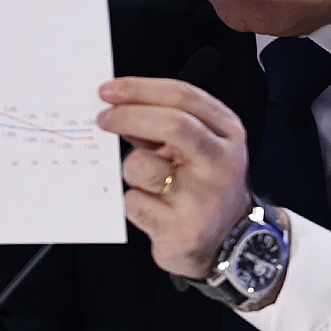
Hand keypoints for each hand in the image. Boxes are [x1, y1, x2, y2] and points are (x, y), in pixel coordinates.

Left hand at [97, 76, 252, 277]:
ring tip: (144, 179)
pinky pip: (134, 202)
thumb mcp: (198, 147)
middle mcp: (220, 163)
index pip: (183, 96)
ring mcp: (202, 198)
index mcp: (227, 133)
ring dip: (130, 167)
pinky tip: (150, 206)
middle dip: (129, 115)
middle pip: (172, 124)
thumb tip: (117, 106)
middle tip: (103, 118)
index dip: (140, 89)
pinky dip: (133, 200)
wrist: (228, 241)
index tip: (109, 90)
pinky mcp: (181, 230)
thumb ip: (164, 124)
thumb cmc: (203, 185)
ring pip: (142, 165)